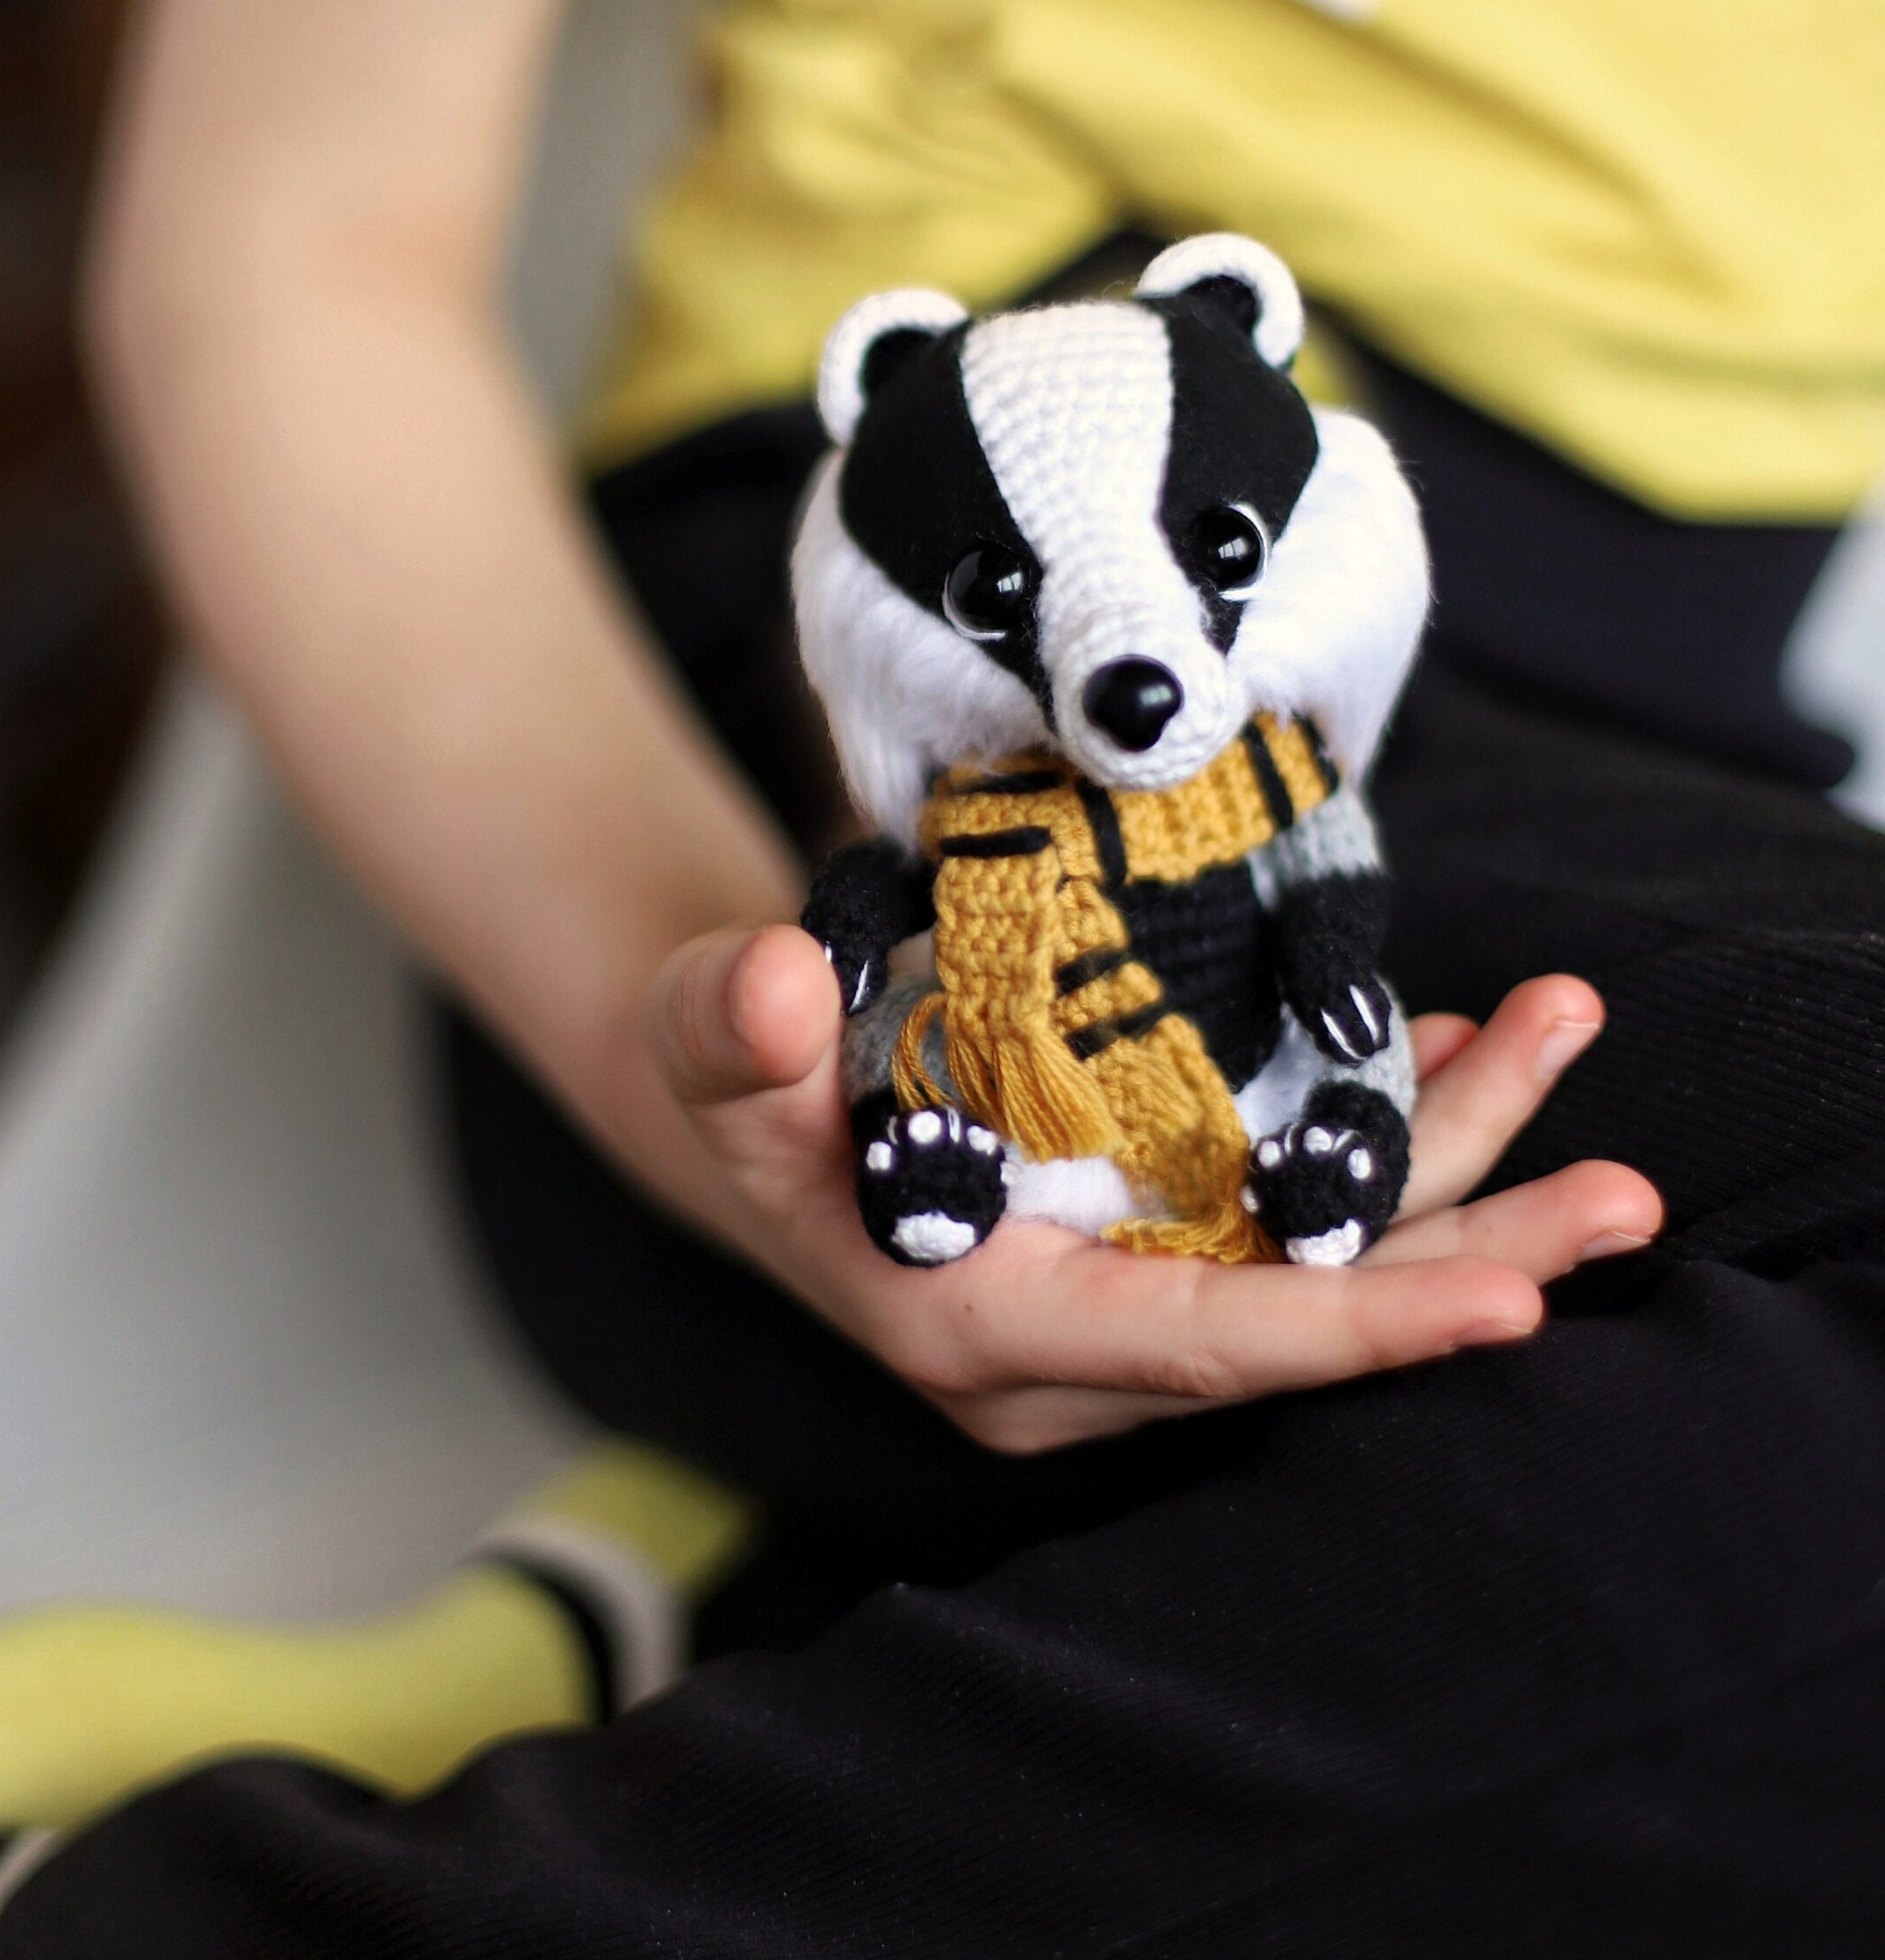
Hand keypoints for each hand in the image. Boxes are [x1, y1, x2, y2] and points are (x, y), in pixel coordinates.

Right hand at [648, 930, 1657, 1454]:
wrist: (766, 1105)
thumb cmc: (739, 1089)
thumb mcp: (710, 1051)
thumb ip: (730, 1032)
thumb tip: (769, 984)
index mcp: (989, 1328)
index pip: (1194, 1350)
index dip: (1348, 1328)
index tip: (1506, 1303)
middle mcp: (1090, 1340)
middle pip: (1304, 1313)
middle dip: (1471, 1257)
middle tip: (1623, 1203)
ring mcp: (1138, 1282)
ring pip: (1325, 1237)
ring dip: (1460, 1153)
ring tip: (1563, 1028)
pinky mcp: (1166, 1221)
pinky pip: (1303, 1187)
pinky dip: (1389, 1118)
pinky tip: (1461, 1039)